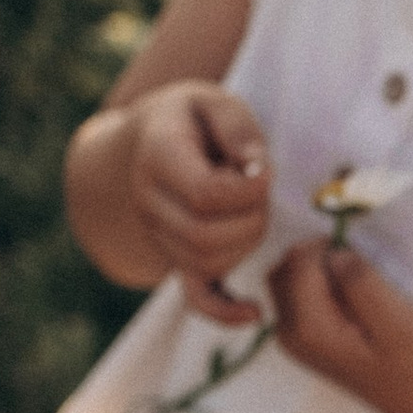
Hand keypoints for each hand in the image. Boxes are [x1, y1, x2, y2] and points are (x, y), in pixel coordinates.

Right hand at [120, 83, 272, 322]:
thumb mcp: (214, 99)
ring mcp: (159, 236)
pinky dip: (223, 311)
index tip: (263, 168)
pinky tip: (254, 313)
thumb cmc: (192, 119)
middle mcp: (149, 203)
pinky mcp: (175, 258)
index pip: (204, 194)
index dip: (248, 189)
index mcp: (157, 157)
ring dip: (247, 243)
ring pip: (207, 263)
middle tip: (261, 192)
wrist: (150, 142)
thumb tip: (256, 169)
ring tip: (252, 210)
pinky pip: (195, 297)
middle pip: (205, 236)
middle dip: (251, 218)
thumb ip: (236, 126)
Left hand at [269, 239, 412, 412]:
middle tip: (359, 269)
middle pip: (283, 270)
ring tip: (357, 287)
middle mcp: (290, 336)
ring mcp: (294, 341)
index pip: (299, 263)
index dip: (330, 248)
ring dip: (317, 272)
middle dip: (316, 258)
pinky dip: (318, 288)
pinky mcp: (305, 342)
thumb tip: (336, 253)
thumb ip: (360, 281)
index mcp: (309, 329)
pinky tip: (352, 303)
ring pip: (286, 282)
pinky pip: (297, 299)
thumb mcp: (396, 318)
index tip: (363, 260)